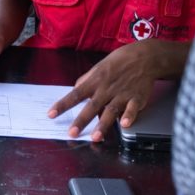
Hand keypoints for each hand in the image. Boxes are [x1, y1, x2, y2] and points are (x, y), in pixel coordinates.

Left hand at [47, 41, 162, 141]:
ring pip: (111, 111)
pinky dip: (129, 116)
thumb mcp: (98, 68)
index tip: (51, 114)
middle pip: (91, 106)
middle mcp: (106, 89)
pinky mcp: (136, 98)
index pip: (75, 94)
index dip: (63, 104)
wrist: (143, 57)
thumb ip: (86, 81)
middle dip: (81, 121)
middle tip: (72, 133)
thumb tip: (75, 90)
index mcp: (95, 81)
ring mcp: (122, 94)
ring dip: (103, 125)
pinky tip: (124, 125)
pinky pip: (132, 109)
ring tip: (96, 137)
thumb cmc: (118, 62)